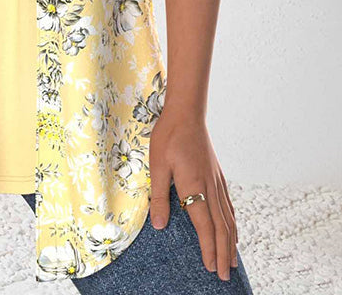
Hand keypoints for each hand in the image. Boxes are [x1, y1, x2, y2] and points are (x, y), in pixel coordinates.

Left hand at [149, 109, 237, 280]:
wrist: (186, 114)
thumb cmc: (168, 137)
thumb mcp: (157, 166)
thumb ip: (159, 196)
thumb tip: (159, 225)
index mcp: (194, 187)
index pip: (205, 226)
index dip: (208, 249)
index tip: (211, 268)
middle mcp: (210, 187)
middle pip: (221, 228)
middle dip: (222, 253)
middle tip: (225, 275)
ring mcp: (217, 181)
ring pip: (228, 218)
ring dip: (230, 242)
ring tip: (232, 261)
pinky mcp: (217, 175)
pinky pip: (228, 205)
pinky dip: (232, 223)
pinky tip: (231, 228)